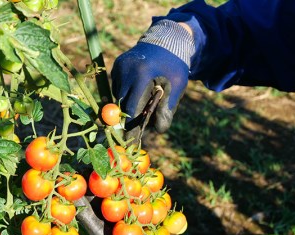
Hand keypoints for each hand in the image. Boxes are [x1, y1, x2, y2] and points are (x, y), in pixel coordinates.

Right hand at [111, 20, 194, 135]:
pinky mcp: (117, 65)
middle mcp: (126, 69)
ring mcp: (119, 66)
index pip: (131, 104)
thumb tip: (157, 130)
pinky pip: (117, 85)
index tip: (130, 134)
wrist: (167, 40)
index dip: (130, 121)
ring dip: (126, 103)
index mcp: (141, 74)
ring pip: (118, 94)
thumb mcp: (178, 85)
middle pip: (122, 101)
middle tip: (132, 127)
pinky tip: (137, 89)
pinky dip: (125, 92)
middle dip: (127, 114)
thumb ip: (169, 107)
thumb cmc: (175, 65)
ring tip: (140, 103)